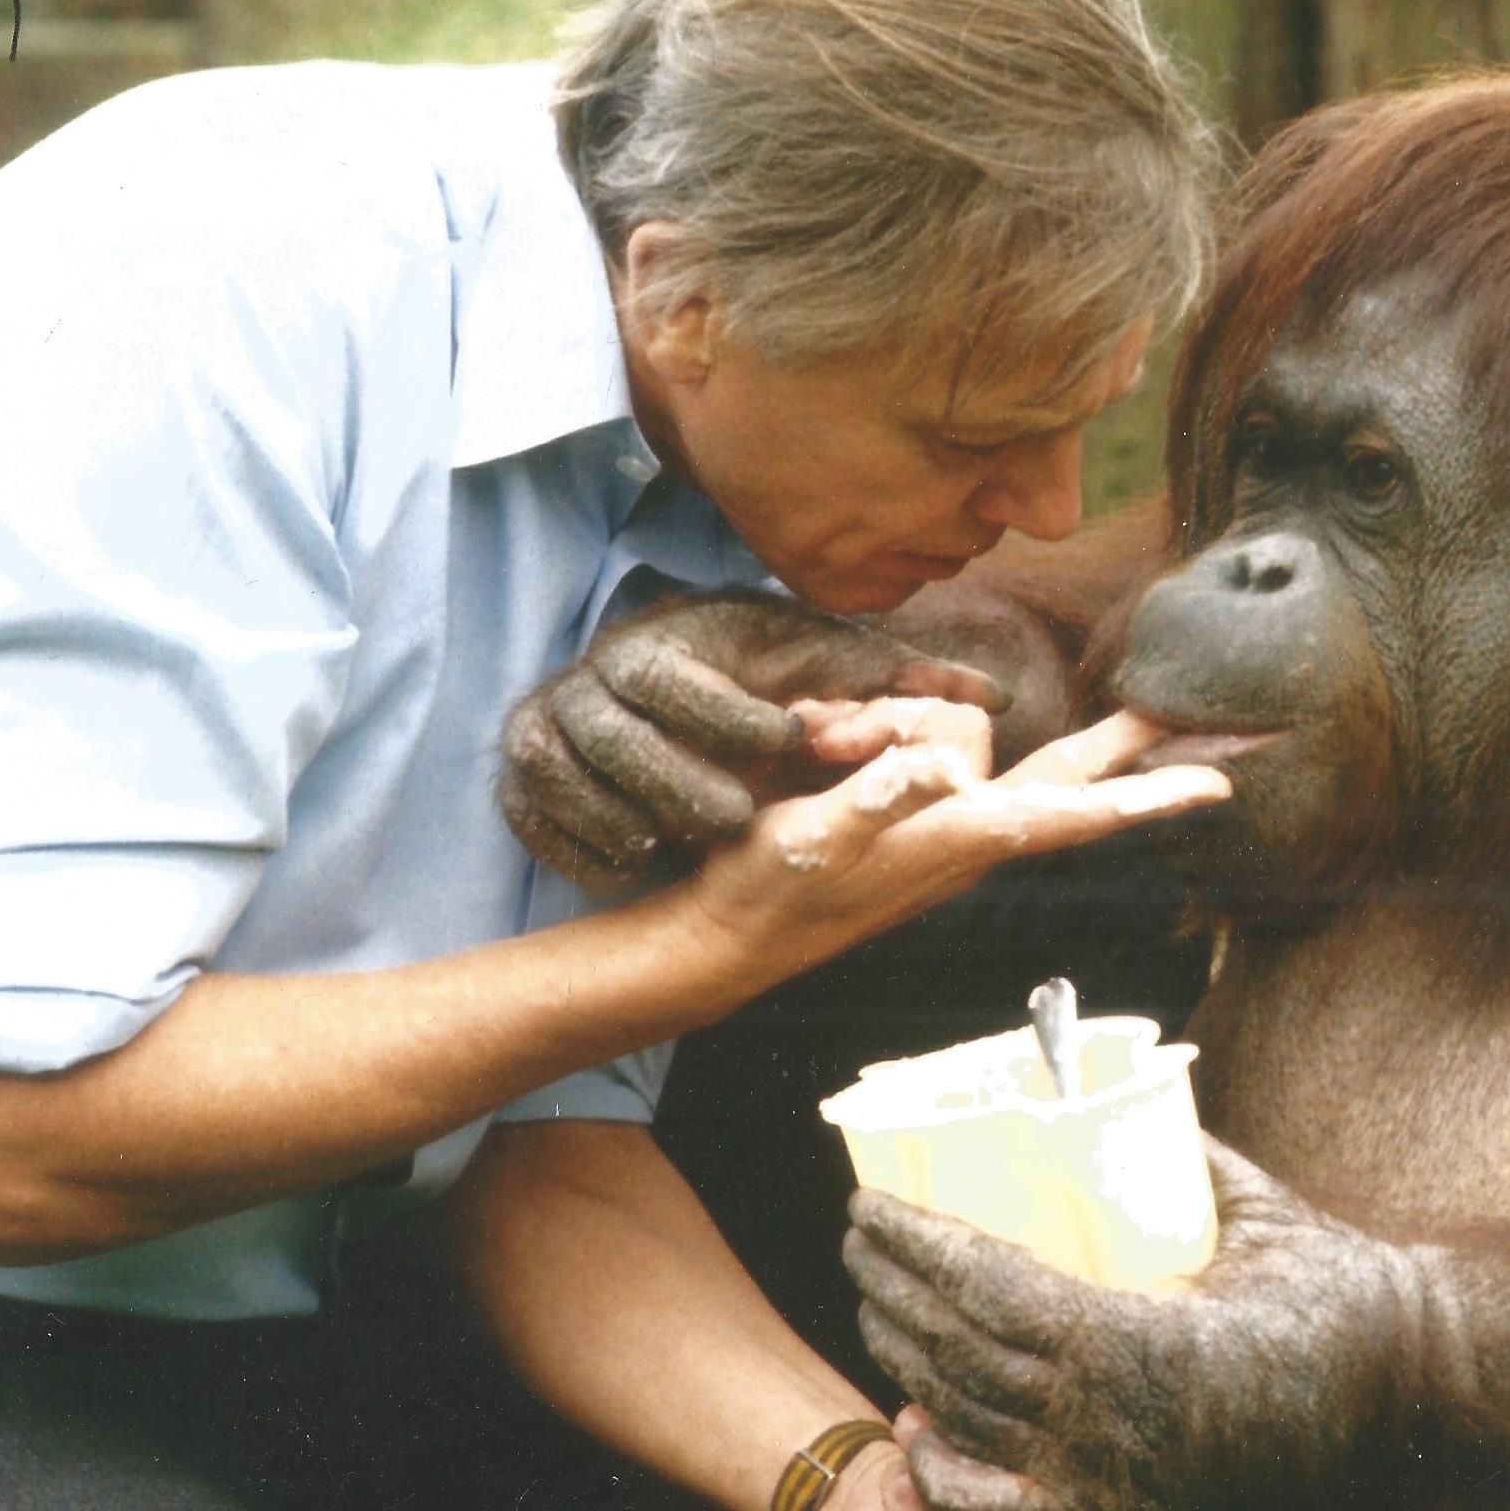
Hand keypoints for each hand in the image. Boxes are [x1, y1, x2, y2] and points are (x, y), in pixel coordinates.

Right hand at [499, 590, 1007, 892]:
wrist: (623, 693)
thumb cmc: (741, 680)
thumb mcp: (806, 666)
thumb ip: (890, 678)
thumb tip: (994, 691)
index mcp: (658, 646)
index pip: (680, 680)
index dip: (730, 716)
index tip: (784, 741)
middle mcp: (589, 684)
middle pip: (620, 738)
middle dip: (678, 782)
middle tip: (732, 822)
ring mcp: (541, 734)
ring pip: (572, 782)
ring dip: (628, 820)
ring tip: (679, 845)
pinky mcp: (515, 782)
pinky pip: (536, 823)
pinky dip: (582, 850)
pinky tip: (630, 864)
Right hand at [685, 704, 1228, 982]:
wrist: (722, 940)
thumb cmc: (768, 891)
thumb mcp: (817, 838)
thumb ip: (881, 796)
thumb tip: (945, 764)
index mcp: (962, 838)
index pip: (1073, 809)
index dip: (1146, 796)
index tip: (1222, 789)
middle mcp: (968, 832)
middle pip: (1065, 772)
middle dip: (1127, 744)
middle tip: (1194, 720)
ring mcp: (940, 828)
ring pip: (962, 735)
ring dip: (899, 718)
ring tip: (815, 740)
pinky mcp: (904, 824)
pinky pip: (931, 761)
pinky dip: (909, 738)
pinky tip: (871, 731)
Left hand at [844, 1138, 1429, 1510]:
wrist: (1404, 1395)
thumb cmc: (1340, 1292)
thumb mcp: (1257, 1209)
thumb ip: (1181, 1155)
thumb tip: (1114, 1097)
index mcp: (1146, 1339)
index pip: (992, 1287)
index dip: (919, 1245)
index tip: (871, 1203)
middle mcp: (1114, 1422)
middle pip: (961, 1351)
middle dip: (891, 1290)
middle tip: (858, 1236)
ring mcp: (1112, 1480)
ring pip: (971, 1418)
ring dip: (905, 1357)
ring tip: (874, 1302)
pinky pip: (1005, 1510)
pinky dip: (948, 1474)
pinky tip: (918, 1429)